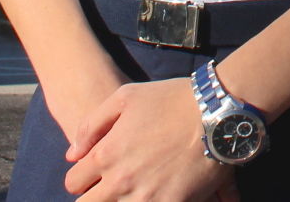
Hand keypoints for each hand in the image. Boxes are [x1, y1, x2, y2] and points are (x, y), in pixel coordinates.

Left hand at [64, 77, 239, 200]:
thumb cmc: (172, 99)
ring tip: (142, 185)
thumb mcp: (125, 97)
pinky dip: (153, 200)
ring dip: (125, 199)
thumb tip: (72, 154)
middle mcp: (120, 182)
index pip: (73, 183)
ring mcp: (146, 198)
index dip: (82, 176)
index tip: (95, 172)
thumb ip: (92, 125)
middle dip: (97, 195)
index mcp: (105, 155)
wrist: (217, 112)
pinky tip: (161, 191)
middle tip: (116, 183)